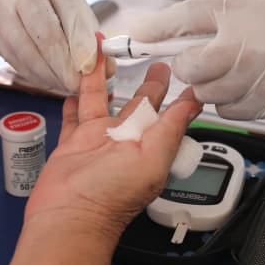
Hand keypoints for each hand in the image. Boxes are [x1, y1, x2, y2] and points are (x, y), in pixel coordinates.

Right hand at [0, 0, 97, 93]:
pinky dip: (28, 71)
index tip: (90, 68)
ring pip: (22, 49)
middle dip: (63, 66)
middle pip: (43, 32)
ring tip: (62, 85)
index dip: (80, 42)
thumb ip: (89, 32)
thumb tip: (103, 69)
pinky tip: (43, 77)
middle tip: (77, 86)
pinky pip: (7, 55)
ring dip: (45, 74)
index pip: (69, 8)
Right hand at [25, 49, 202, 238]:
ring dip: (101, 75)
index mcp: (150, 145)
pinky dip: (74, 95)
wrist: (68, 216)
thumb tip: (196, 101)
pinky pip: (74, 113)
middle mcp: (126, 140)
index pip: (168, 111)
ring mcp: (98, 139)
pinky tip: (75, 77)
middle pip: (136, 101)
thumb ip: (171, 128)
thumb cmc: (113, 194)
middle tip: (152, 56)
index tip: (184, 67)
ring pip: (101, 98)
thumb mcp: (152, 159)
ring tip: (102, 48)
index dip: (176, 91)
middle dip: (145, 80)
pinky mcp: (73, 141)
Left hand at [128, 0, 264, 118]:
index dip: (153, 31)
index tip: (134, 38)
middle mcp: (244, 47)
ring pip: (206, 93)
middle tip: (205, 56)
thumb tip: (158, 26)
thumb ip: (206, 13)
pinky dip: (230, 100)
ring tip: (234, 68)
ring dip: (210, 84)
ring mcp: (255, 80)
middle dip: (190, 64)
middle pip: (188, 68)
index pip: (181, 21)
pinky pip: (228, 110)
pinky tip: (248, 84)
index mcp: (239, 11)